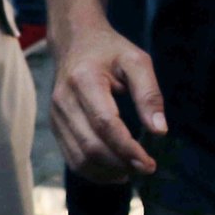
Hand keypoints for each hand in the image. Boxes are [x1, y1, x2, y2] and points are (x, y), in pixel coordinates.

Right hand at [50, 21, 167, 183]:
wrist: (75, 41)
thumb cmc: (110, 50)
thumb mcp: (136, 60)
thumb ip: (149, 93)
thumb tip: (159, 131)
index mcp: (84, 79)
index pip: (105, 123)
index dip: (127, 148)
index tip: (149, 162)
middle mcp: (64, 100)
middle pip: (91, 145)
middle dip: (120, 163)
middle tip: (146, 168)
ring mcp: (56, 115)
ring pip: (79, 158)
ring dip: (107, 172)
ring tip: (132, 171)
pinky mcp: (55, 126)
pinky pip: (72, 158)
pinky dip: (94, 171)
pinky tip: (115, 170)